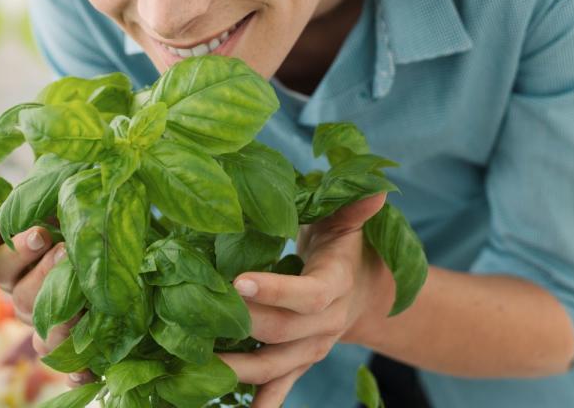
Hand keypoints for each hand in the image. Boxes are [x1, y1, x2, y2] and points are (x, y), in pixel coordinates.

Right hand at [0, 226, 92, 385]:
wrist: (104, 245)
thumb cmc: (69, 222)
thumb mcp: (44, 208)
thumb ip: (16, 210)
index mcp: (14, 270)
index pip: (2, 266)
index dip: (19, 252)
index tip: (41, 234)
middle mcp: (25, 301)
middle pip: (23, 298)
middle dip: (46, 275)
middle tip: (67, 251)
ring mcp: (46, 327)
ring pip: (43, 335)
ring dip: (61, 321)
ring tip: (82, 302)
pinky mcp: (71, 347)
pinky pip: (69, 365)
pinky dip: (76, 370)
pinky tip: (86, 371)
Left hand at [217, 193, 394, 407]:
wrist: (364, 291)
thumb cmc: (344, 246)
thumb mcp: (346, 222)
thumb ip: (354, 206)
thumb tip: (375, 187)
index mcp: (336, 284)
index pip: (308, 294)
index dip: (276, 291)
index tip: (238, 281)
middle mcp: (326, 324)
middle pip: (283, 332)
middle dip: (242, 324)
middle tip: (198, 312)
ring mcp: (312, 348)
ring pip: (275, 366)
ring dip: (238, 369)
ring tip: (199, 363)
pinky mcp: (300, 363)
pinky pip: (279, 387)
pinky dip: (260, 403)